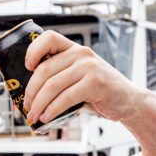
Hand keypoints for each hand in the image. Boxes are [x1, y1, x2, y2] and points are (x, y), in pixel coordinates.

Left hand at [23, 31, 139, 123]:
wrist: (128, 101)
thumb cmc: (97, 91)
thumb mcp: (77, 77)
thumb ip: (58, 77)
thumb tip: (27, 96)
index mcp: (74, 49)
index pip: (49, 38)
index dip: (33, 51)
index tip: (27, 68)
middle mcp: (81, 53)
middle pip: (44, 70)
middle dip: (30, 92)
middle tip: (26, 108)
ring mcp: (89, 67)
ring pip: (52, 86)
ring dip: (39, 105)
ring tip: (34, 116)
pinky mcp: (95, 83)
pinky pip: (65, 97)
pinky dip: (52, 110)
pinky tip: (47, 117)